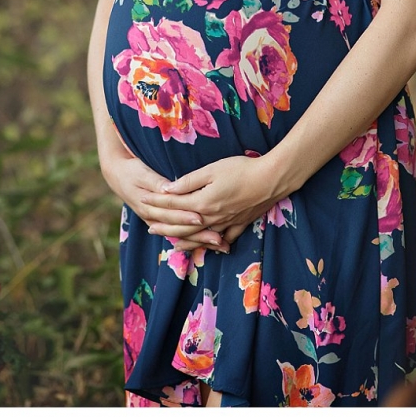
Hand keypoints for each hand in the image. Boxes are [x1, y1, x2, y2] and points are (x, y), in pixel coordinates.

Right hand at [105, 151, 228, 253]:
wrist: (118, 176)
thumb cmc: (132, 171)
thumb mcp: (143, 174)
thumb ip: (157, 182)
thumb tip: (169, 189)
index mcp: (148, 207)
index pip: (171, 214)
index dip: (186, 216)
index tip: (201, 218)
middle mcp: (153, 218)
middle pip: (179, 230)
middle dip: (199, 235)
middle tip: (219, 239)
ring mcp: (157, 222)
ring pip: (181, 235)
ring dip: (200, 241)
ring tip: (220, 244)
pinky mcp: (160, 221)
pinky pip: (178, 234)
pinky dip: (193, 239)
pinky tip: (208, 243)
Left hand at [141, 155, 279, 249]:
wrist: (272, 180)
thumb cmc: (242, 170)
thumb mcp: (212, 170)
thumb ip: (189, 181)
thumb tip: (167, 188)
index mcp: (202, 202)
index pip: (173, 204)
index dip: (157, 202)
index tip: (143, 200)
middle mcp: (211, 217)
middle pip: (182, 225)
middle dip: (164, 225)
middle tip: (148, 226)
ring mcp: (226, 223)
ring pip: (199, 237)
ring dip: (183, 239)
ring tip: (170, 242)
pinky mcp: (239, 224)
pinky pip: (222, 239)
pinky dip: (211, 245)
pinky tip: (206, 247)